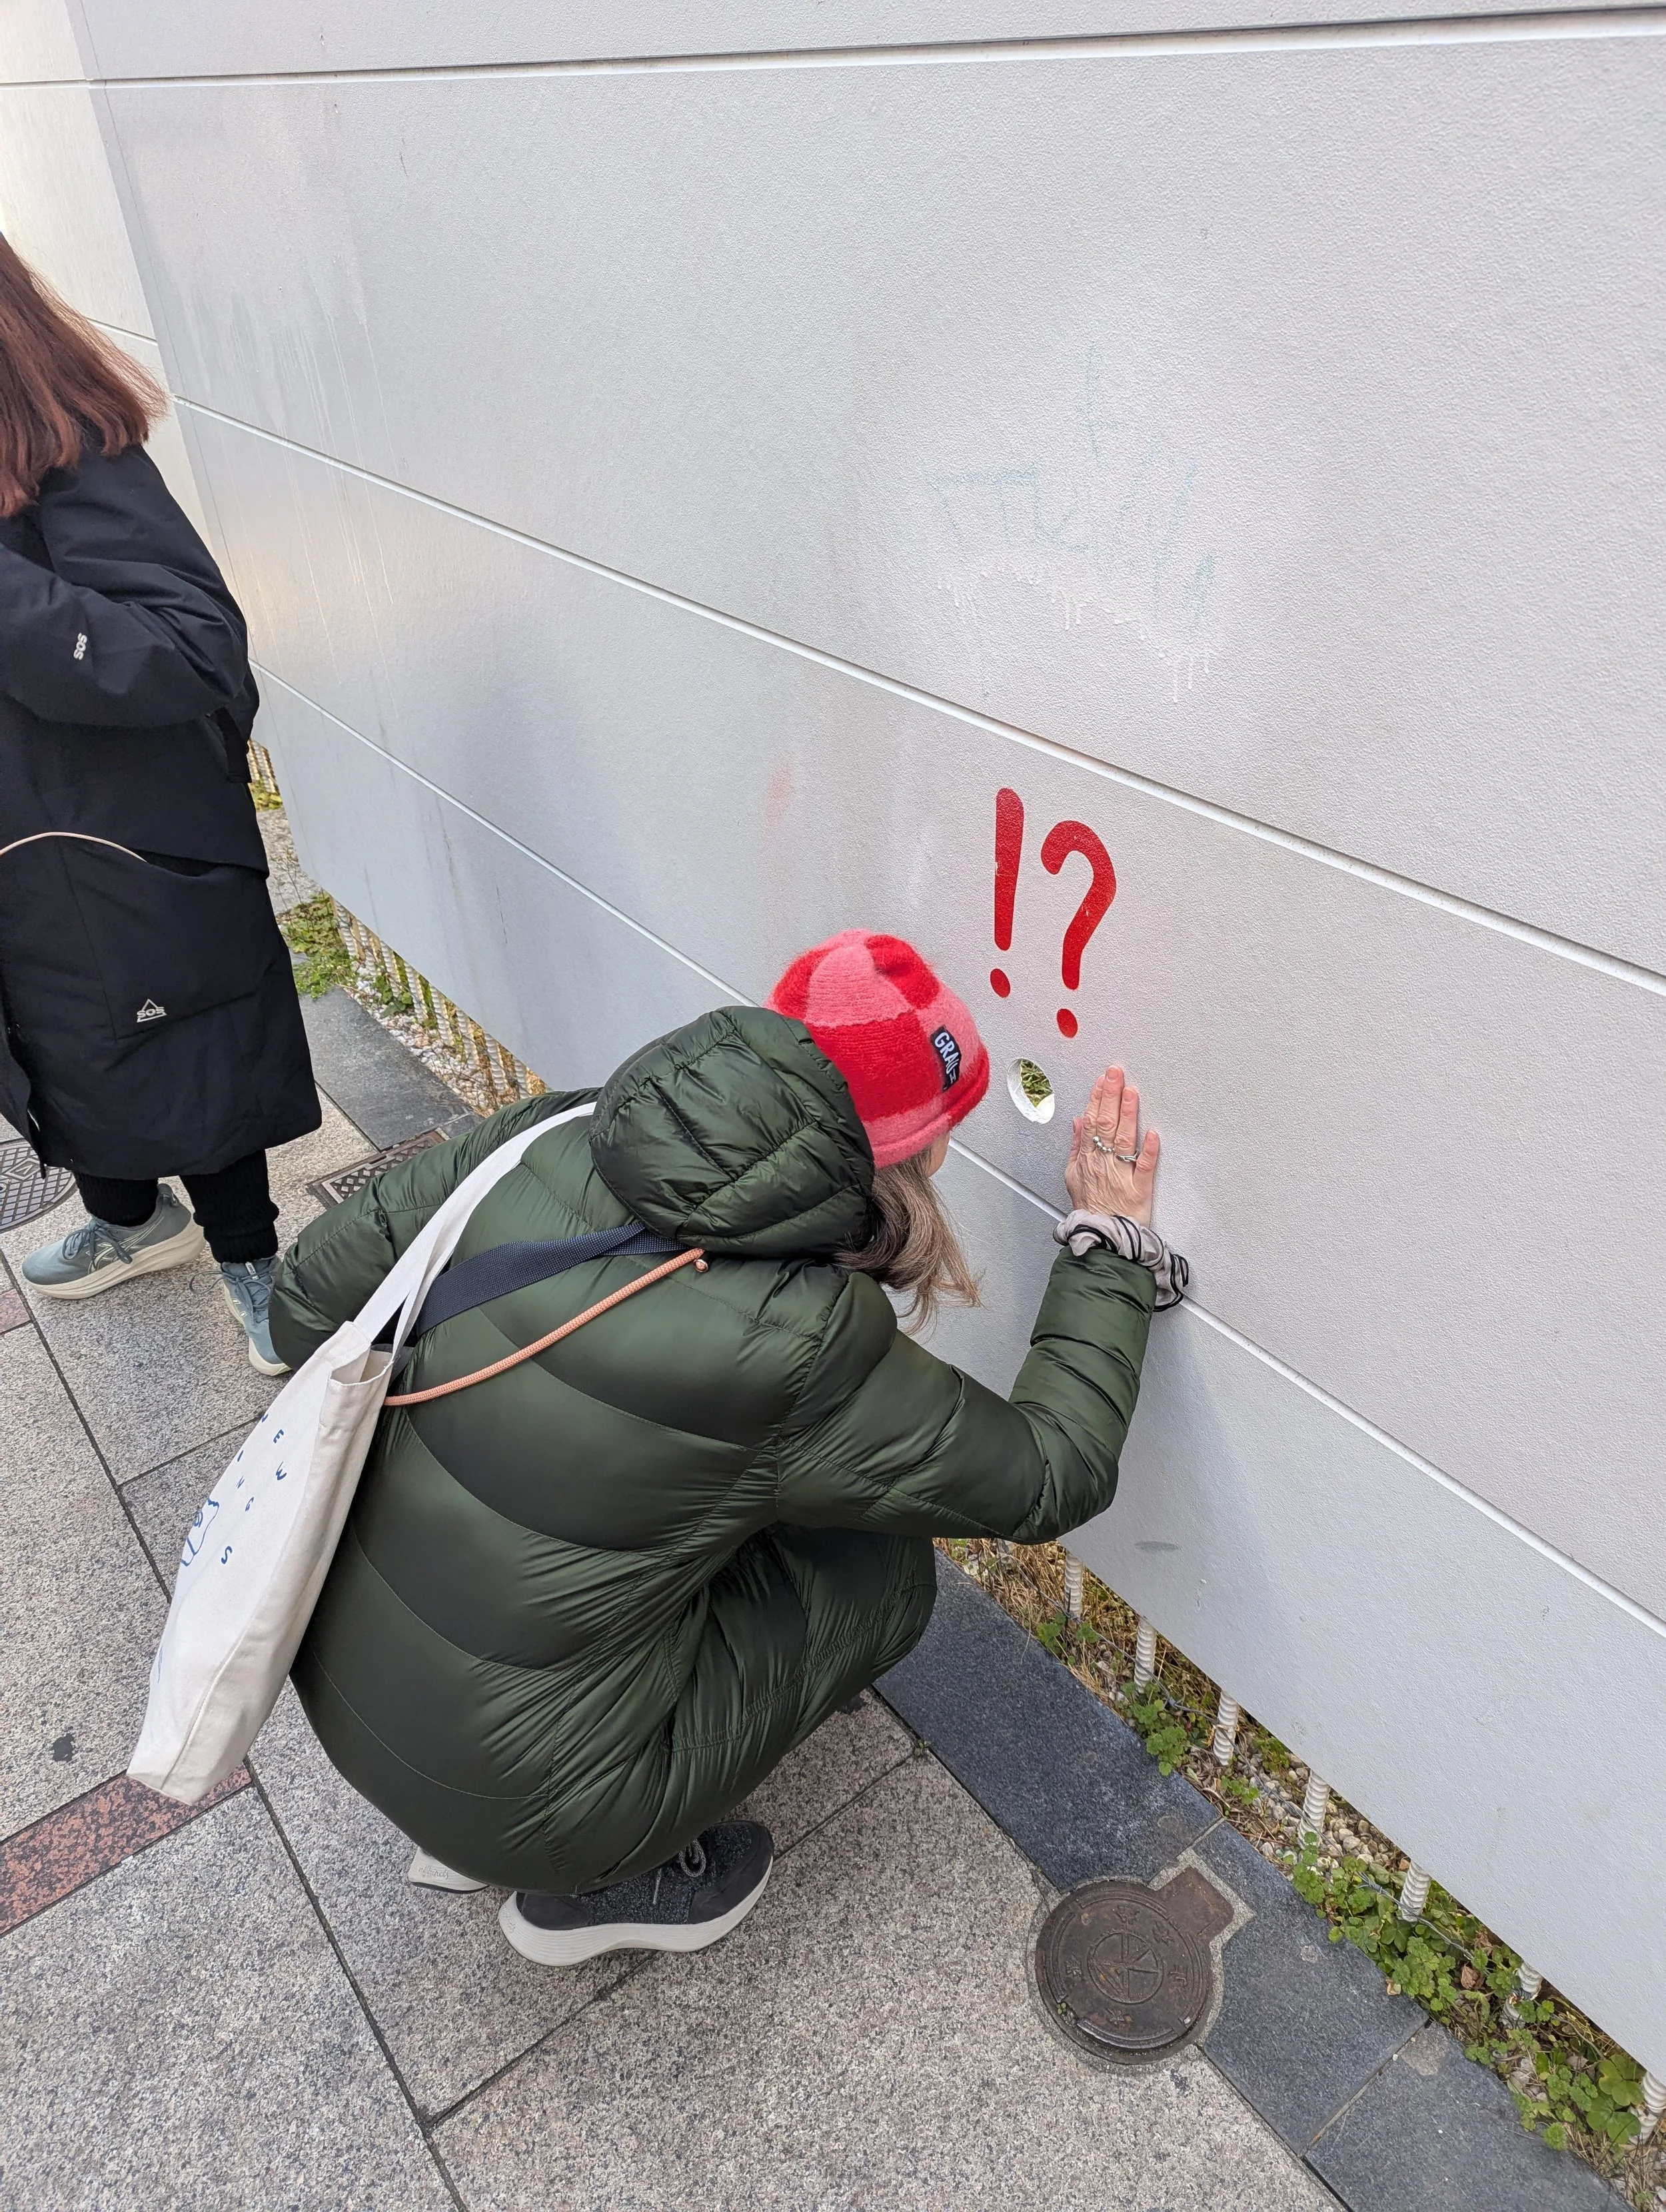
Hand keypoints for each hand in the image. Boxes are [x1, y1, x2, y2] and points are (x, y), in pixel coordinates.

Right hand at [1064, 1066, 1158, 1226]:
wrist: (1102, 1237)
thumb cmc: (1090, 1207)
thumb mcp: (1073, 1176)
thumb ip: (1076, 1146)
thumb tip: (1078, 1121)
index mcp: (1087, 1159)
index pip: (1091, 1122)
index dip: (1096, 1099)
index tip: (1102, 1080)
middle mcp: (1103, 1164)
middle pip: (1105, 1125)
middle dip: (1111, 1096)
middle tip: (1116, 1073)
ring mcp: (1121, 1175)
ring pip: (1124, 1140)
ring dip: (1127, 1115)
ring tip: (1131, 1093)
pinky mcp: (1139, 1189)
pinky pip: (1144, 1168)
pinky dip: (1149, 1151)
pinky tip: (1153, 1133)